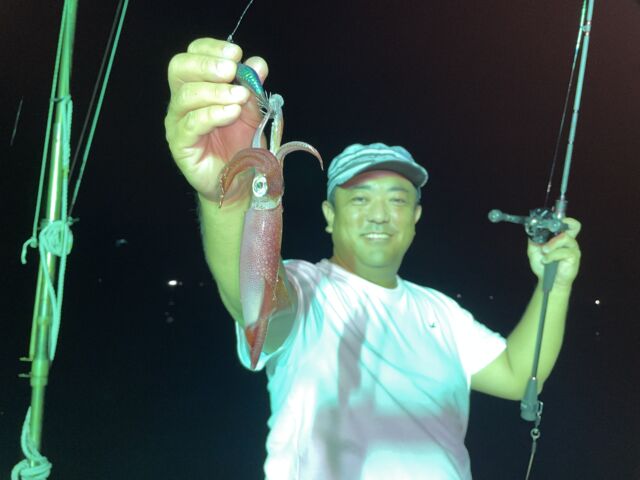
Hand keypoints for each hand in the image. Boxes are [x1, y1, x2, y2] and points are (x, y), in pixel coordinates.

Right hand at [164, 37, 267, 200]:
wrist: (240, 180)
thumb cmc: (241, 144)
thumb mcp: (252, 112)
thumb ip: (252, 88)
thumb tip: (257, 63)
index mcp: (197, 86)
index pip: (192, 55)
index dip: (210, 49)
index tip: (236, 53)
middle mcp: (182, 101)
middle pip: (179, 69)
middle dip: (207, 65)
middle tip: (232, 70)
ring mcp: (178, 123)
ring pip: (186, 96)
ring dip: (216, 92)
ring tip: (240, 97)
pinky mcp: (180, 145)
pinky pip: (192, 124)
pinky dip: (213, 114)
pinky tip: (232, 113)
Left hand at [527, 217, 581, 288]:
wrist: (548, 280)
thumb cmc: (544, 265)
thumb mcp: (534, 250)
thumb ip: (534, 239)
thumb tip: (531, 229)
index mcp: (561, 237)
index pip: (569, 224)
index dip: (565, 219)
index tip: (552, 220)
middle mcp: (569, 241)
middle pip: (573, 226)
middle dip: (559, 227)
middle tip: (549, 231)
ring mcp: (573, 248)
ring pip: (564, 238)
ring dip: (552, 244)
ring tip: (544, 251)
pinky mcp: (574, 257)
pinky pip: (563, 251)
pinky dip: (552, 255)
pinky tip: (546, 260)